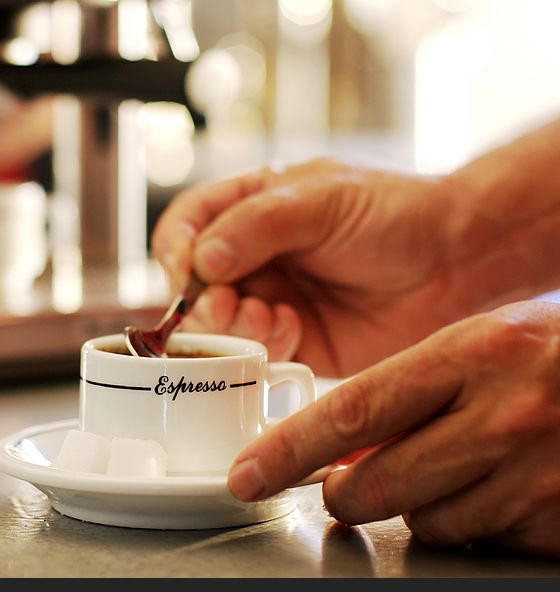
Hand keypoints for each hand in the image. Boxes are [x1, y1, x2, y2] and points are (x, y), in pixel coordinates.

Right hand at [152, 159, 483, 375]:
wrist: (458, 260)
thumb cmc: (395, 212)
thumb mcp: (321, 200)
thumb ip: (255, 224)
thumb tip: (200, 261)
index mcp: (251, 207)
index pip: (185, 227)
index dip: (175, 251)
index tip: (185, 272)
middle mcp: (254, 256)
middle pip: (193, 283)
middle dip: (201, 299)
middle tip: (224, 305)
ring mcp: (271, 298)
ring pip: (219, 324)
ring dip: (229, 326)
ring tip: (261, 317)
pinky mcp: (294, 339)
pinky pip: (255, 351)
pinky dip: (261, 345)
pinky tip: (288, 328)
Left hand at [227, 301, 559, 555]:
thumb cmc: (555, 356)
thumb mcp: (483, 345)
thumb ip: (410, 392)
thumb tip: (338, 449)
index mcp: (473, 352)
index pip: (352, 412)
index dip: (288, 451)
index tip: (249, 475)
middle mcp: (503, 414)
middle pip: (376, 486)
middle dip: (346, 496)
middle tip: (351, 486)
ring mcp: (536, 473)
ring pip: (423, 523)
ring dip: (419, 507)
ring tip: (458, 466)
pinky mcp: (558, 521)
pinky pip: (479, 540)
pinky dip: (472, 523)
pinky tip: (498, 486)